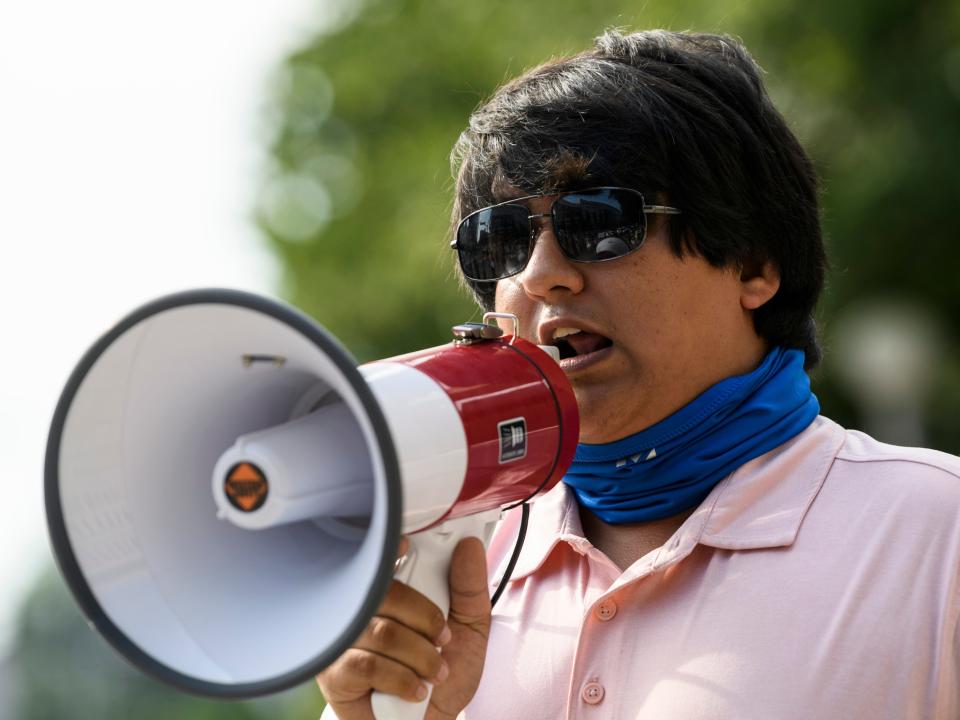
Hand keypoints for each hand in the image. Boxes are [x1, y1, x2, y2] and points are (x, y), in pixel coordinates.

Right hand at [317, 536, 490, 719]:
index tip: (408, 543)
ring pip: (383, 632)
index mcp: (391, 591)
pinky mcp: (333, 672)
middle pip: (386, 592)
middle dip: (425, 620)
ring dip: (421, 657)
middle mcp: (362, 608)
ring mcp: (344, 638)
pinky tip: (414, 689)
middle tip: (443, 641)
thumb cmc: (443, 676)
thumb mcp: (470, 629)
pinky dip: (401, 678)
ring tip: (434, 672)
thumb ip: (470, 588)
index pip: (382, 556)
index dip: (391, 546)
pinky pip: (368, 664)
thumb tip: (470, 547)